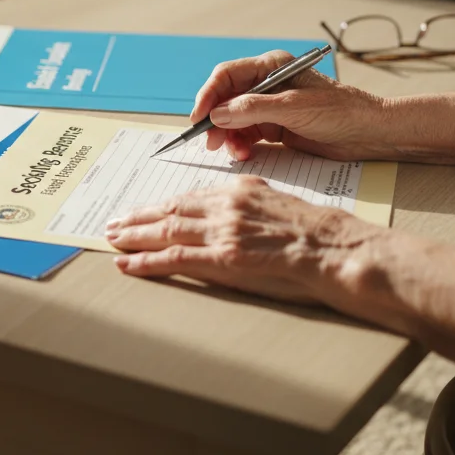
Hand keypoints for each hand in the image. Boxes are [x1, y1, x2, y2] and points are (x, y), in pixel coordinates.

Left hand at [106, 175, 454, 365]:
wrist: (343, 250)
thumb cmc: (323, 234)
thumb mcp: (282, 206)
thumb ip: (252, 208)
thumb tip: (233, 215)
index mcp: (241, 189)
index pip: (190, 196)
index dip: (160, 204)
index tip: (141, 209)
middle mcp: (228, 205)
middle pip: (171, 209)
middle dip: (138, 217)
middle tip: (113, 223)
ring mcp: (225, 231)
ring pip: (167, 230)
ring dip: (134, 236)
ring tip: (111, 240)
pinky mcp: (226, 258)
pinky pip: (176, 258)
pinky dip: (147, 261)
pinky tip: (127, 264)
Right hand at [191, 50, 390, 161]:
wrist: (370, 133)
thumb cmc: (341, 111)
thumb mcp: (294, 107)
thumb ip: (254, 109)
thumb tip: (218, 114)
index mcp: (271, 67)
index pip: (227, 76)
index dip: (208, 95)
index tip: (198, 118)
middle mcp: (267, 85)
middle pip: (226, 99)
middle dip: (216, 120)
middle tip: (211, 141)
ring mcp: (270, 107)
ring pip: (233, 120)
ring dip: (228, 136)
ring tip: (234, 152)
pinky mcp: (275, 127)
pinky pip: (246, 135)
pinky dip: (241, 145)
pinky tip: (245, 154)